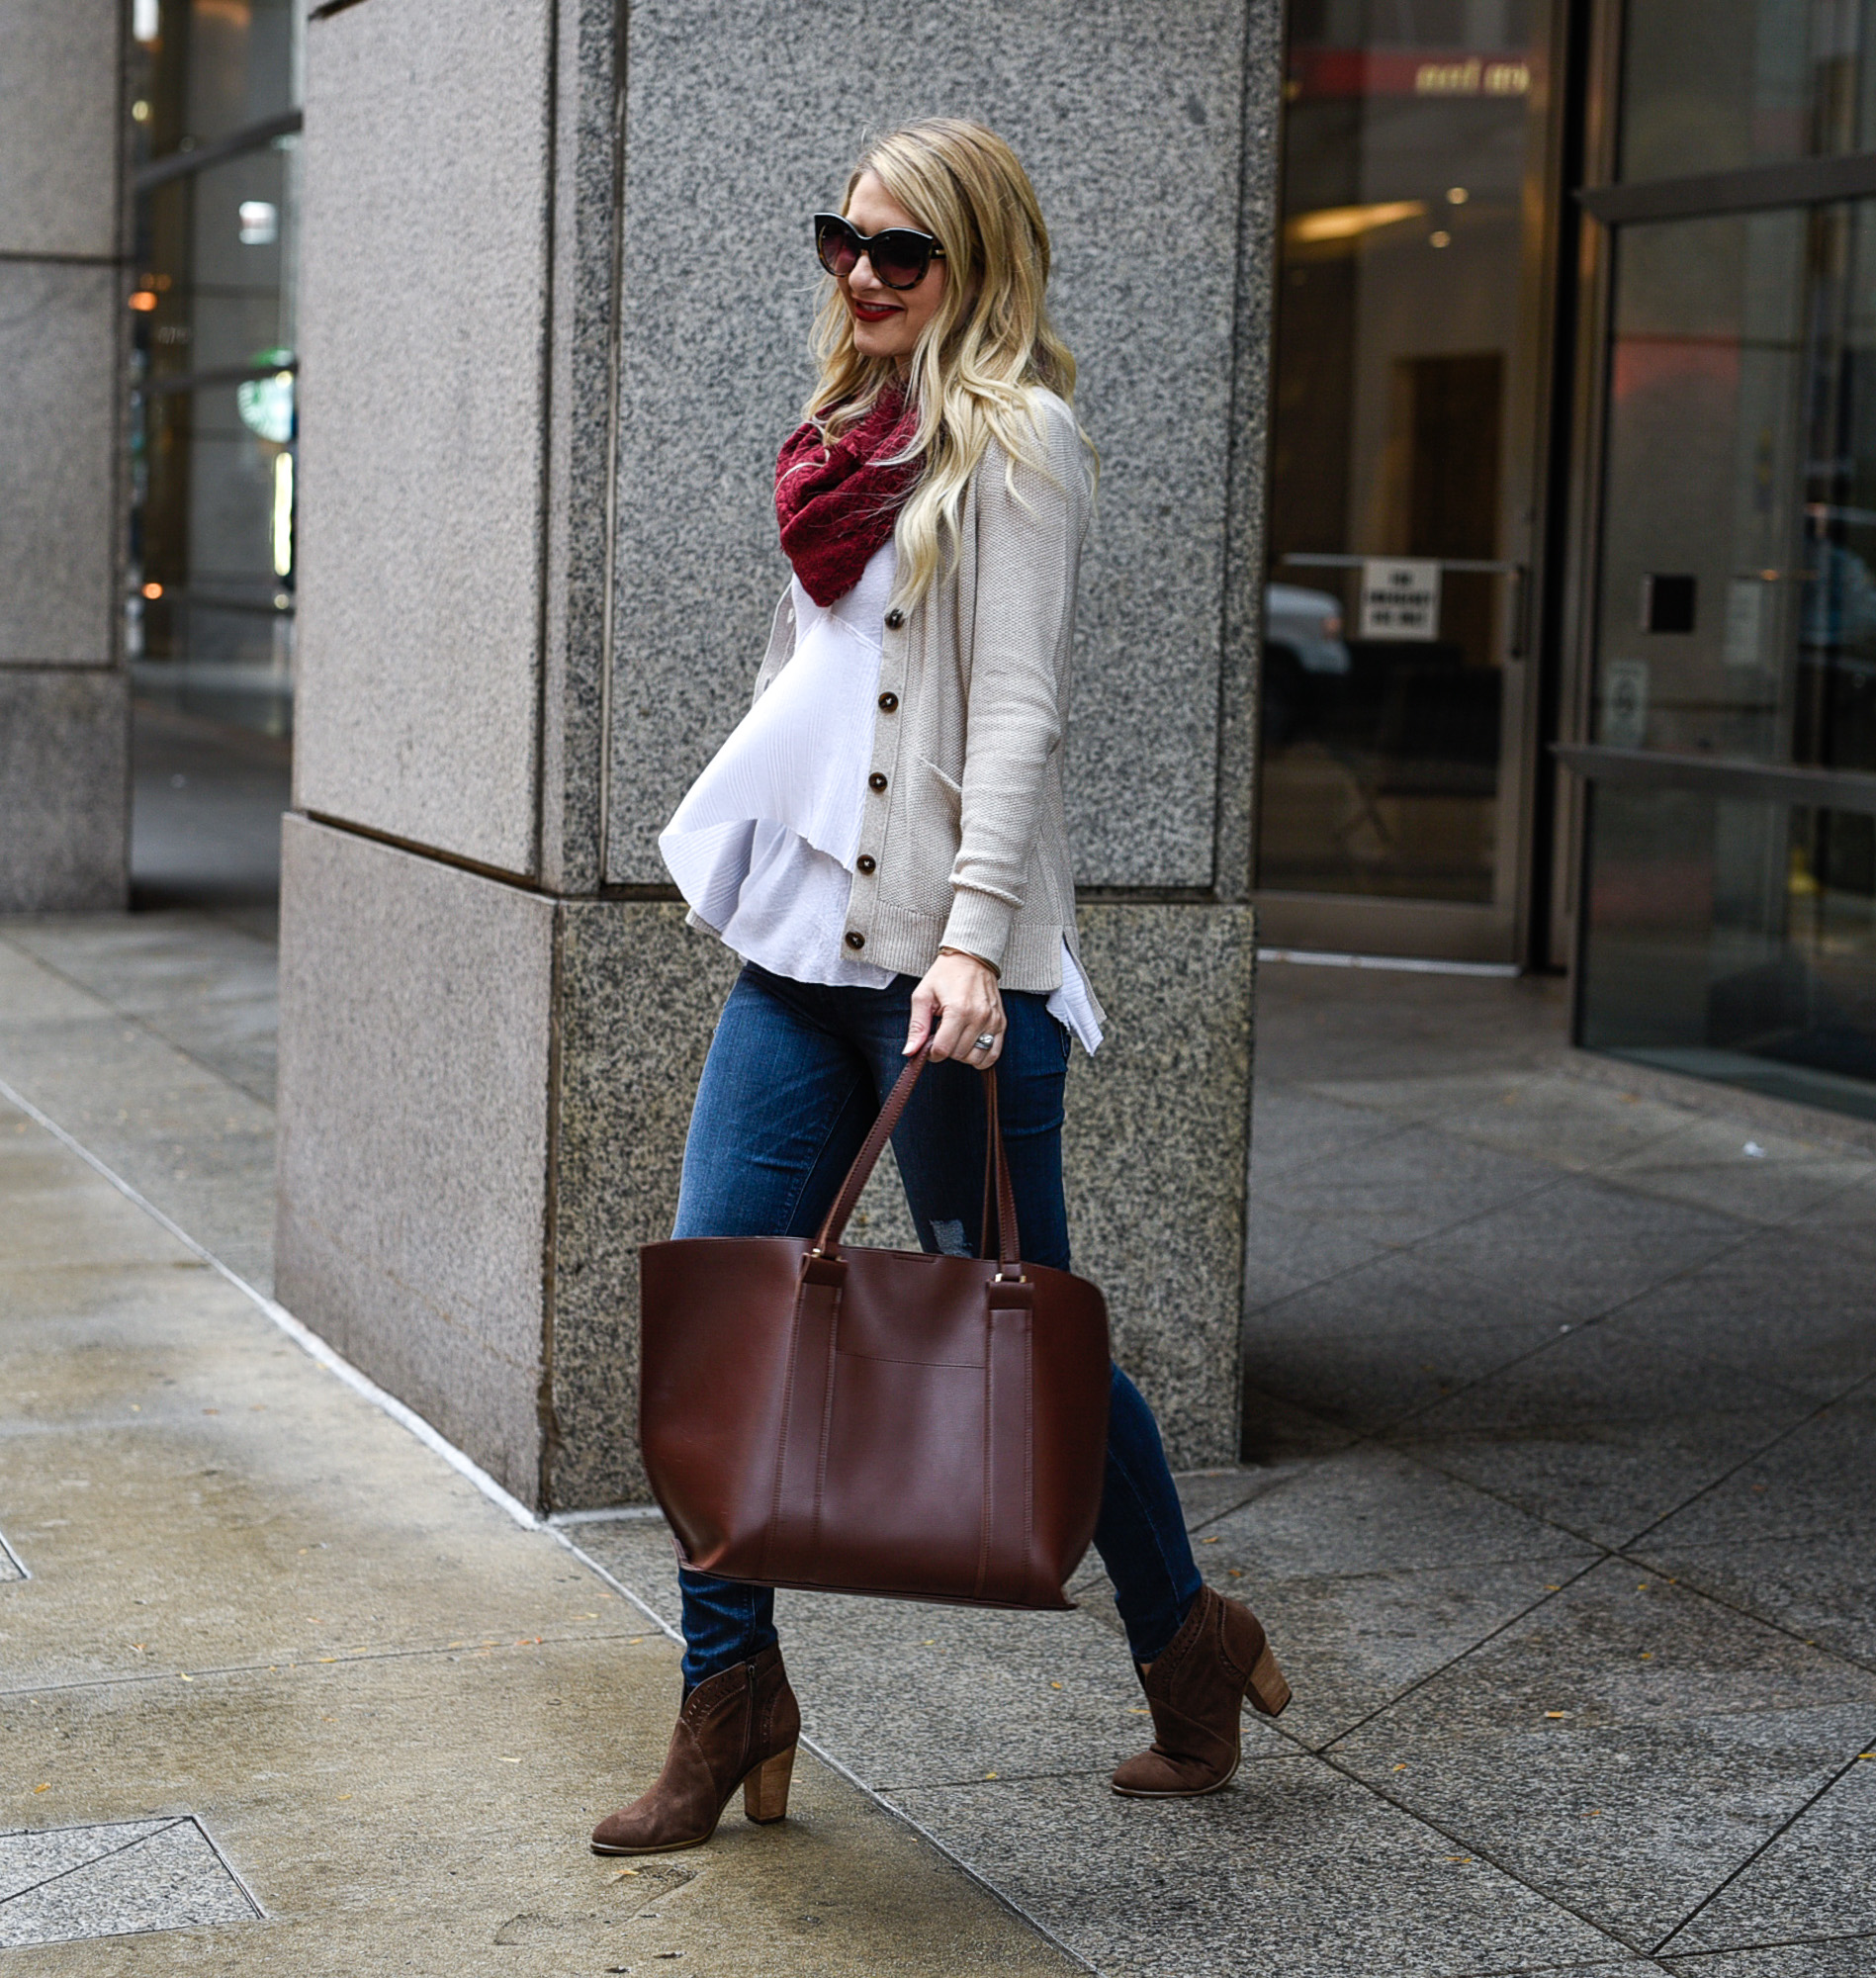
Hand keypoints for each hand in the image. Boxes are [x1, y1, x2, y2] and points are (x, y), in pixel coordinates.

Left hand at [905, 949, 1004, 1067]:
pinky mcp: (1001, 1023)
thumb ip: (917, 1026)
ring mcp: (993, 1021)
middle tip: (943, 1032)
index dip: (932, 1052)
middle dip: (947, 1049)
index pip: (943, 1049)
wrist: (971, 958)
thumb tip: (910, 1052)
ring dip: (962, 1054)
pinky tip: (970, 1046)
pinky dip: (981, 1057)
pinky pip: (994, 1054)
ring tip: (957, 1035)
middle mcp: (979, 1017)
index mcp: (958, 1010)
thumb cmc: (944, 975)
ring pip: (976, 1058)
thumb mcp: (923, 996)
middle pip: (959, 1055)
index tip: (929, 1044)